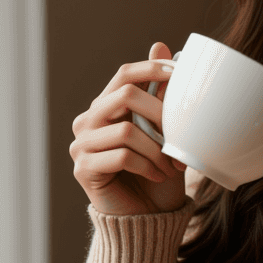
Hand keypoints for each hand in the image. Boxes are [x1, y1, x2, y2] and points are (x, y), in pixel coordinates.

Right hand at [70, 41, 187, 216]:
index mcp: (106, 106)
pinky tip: (158, 176)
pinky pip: (122, 156)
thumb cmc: (157, 173)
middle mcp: (88, 121)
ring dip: (157, 149)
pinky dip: (148, 166)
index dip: (151, 68)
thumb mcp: (165, 132)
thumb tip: (162, 45)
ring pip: (127, 130)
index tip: (180, 73)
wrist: (146, 217)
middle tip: (180, 137)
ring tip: (172, 165)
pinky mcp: (83, 169)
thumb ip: (160, 94)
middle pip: (125, 95)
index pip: (124, 74)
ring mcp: (81, 145)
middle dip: (161, 114)